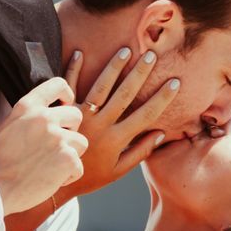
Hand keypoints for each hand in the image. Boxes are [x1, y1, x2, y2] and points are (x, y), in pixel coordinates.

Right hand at [0, 77, 86, 216]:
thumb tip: (45, 108)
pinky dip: (68, 176)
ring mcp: (58, 138)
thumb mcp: (7, 125)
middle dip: (71, 130)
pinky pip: (79, 166)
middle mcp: (44, 118)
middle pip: (76, 115)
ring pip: (81, 142)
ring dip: (70, 155)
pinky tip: (51, 179)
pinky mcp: (67, 159)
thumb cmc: (0, 160)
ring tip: (51, 165)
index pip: (58, 84)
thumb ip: (28, 114)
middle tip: (56, 146)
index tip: (66, 104)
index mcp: (28, 107)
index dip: (66, 94)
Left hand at [69, 43, 184, 196]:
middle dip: (140, 74)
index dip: (162, 98)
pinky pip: (67, 87)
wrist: (54, 181)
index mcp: (116, 139)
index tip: (175, 82)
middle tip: (152, 55)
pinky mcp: (63, 112)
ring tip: (126, 50)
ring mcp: (81, 117)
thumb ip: (140, 152)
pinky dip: (72, 69)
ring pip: (100, 87)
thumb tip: (161, 134)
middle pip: (124, 95)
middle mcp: (100, 125)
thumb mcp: (118, 171)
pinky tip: (79, 52)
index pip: (145, 115)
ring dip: (113, 67)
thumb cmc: (89, 176)